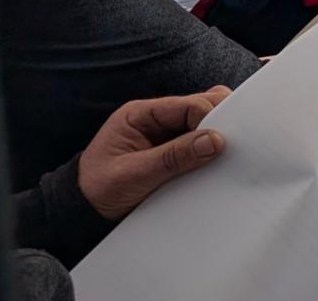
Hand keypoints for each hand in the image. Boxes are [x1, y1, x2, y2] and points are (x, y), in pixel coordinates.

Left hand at [78, 86, 231, 219]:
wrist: (82, 212)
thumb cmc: (98, 190)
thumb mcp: (134, 175)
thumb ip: (173, 157)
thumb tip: (214, 141)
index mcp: (140, 114)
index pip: (188, 105)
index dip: (210, 119)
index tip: (224, 142)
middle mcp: (155, 119)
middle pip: (199, 108)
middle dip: (219, 123)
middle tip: (235, 143)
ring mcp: (165, 134)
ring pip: (203, 125)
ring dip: (216, 138)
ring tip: (227, 155)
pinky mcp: (172, 151)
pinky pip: (199, 144)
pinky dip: (211, 151)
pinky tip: (218, 162)